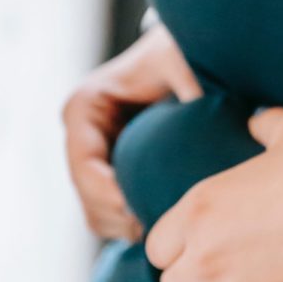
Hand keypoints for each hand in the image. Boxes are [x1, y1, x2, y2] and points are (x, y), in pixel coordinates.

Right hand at [62, 23, 201, 240]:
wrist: (189, 54)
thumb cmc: (183, 53)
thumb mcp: (183, 60)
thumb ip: (189, 83)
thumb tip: (200, 114)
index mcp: (84, 108)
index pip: (84, 167)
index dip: (111, 196)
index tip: (146, 212)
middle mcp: (82, 136)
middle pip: (88, 199)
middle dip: (124, 218)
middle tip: (167, 228)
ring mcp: (96, 158)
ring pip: (100, 214)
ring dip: (131, 227)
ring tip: (172, 228)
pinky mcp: (115, 174)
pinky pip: (117, 214)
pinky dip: (139, 224)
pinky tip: (172, 223)